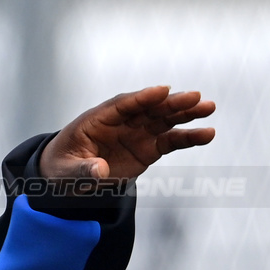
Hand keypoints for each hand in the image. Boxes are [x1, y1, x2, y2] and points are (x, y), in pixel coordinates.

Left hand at [39, 86, 214, 179]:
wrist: (68, 179)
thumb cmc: (61, 169)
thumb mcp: (65, 172)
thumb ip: (82, 170)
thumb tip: (99, 170)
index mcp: (94, 121)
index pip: (120, 105)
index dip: (141, 98)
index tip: (162, 90)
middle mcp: (119, 123)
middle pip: (147, 109)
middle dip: (170, 103)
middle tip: (195, 96)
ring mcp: (135, 134)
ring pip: (163, 120)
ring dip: (185, 113)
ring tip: (208, 107)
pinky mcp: (147, 149)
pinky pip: (170, 141)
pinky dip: (187, 137)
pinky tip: (207, 134)